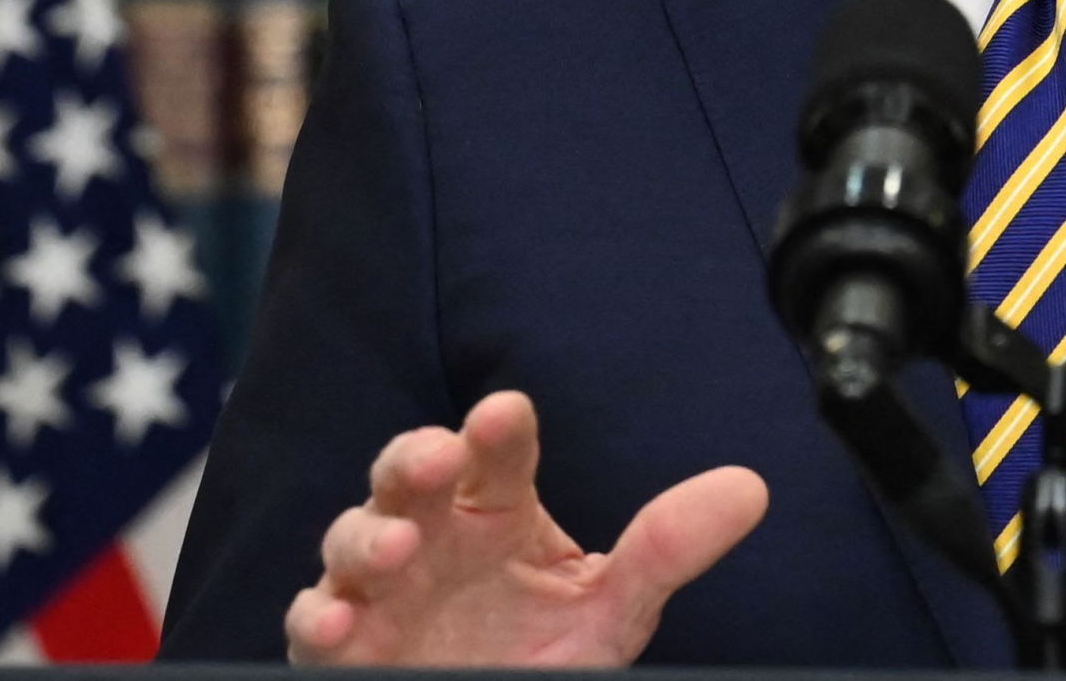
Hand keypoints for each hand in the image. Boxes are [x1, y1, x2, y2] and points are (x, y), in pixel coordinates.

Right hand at [285, 390, 768, 666]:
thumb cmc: (538, 653)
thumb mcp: (611, 612)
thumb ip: (666, 551)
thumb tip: (750, 489)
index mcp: (495, 510)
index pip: (496, 455)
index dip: (497, 431)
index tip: (505, 413)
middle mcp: (432, 535)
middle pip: (408, 475)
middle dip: (413, 458)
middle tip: (436, 456)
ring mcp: (381, 587)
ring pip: (353, 538)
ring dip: (366, 537)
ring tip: (394, 548)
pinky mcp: (344, 644)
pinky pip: (314, 622)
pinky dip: (319, 616)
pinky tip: (339, 620)